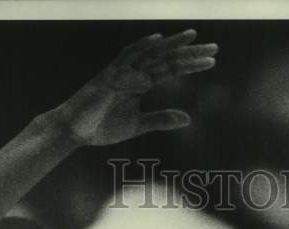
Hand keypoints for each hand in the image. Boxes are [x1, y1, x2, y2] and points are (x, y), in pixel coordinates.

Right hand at [50, 29, 216, 145]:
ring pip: (151, 55)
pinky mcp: (108, 77)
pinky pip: (125, 59)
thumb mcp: (138, 125)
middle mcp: (133, 73)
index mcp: (140, 82)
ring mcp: (121, 72)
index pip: (171, 69)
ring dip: (172, 46)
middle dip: (189, 52)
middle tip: (214, 47)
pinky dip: (141, 48)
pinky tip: (158, 40)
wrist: (73, 131)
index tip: (212, 60)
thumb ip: (161, 119)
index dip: (191, 64)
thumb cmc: (101, 126)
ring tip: (194, 37)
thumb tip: (188, 118)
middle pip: (166, 58)